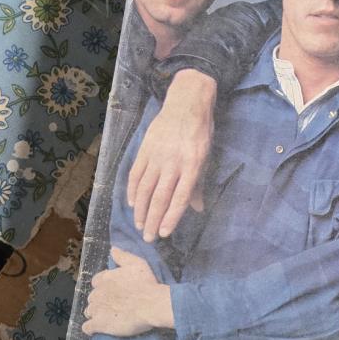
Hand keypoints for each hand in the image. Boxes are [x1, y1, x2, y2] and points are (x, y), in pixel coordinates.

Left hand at [82, 248, 173, 336]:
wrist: (152, 304)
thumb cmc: (146, 283)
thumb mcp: (137, 263)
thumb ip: (122, 256)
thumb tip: (112, 249)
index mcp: (104, 279)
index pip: (96, 282)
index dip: (104, 287)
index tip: (114, 291)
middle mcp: (96, 293)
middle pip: (93, 298)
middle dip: (100, 301)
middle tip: (114, 305)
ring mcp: (96, 309)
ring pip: (89, 311)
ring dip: (96, 314)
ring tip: (109, 317)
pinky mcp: (99, 324)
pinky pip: (87, 327)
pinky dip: (91, 328)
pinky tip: (99, 328)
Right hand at [127, 70, 216, 241]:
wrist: (186, 101)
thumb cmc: (201, 131)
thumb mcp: (206, 156)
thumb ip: (198, 184)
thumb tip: (197, 209)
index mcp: (192, 165)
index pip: (180, 197)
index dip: (172, 217)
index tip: (165, 233)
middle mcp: (173, 162)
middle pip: (160, 196)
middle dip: (153, 219)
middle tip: (148, 238)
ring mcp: (157, 155)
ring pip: (145, 188)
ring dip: (141, 209)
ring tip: (139, 225)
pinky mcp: (144, 148)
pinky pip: (136, 173)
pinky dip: (133, 190)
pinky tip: (132, 203)